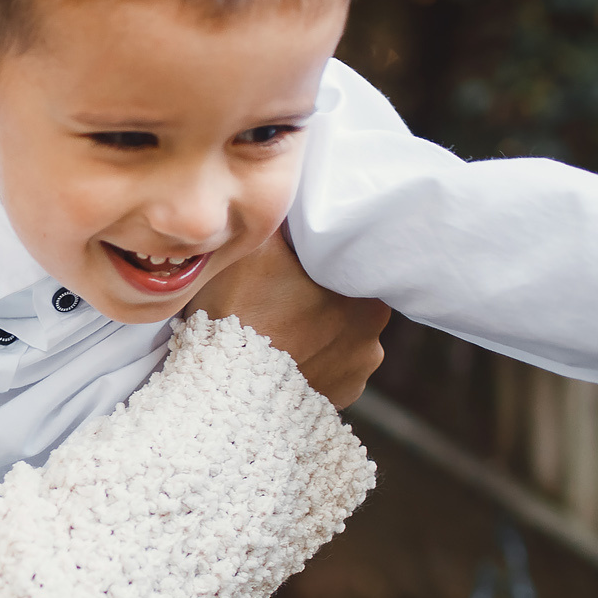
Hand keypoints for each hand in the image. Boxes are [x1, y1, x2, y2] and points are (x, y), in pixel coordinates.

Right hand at [194, 229, 393, 407]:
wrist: (225, 399)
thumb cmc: (240, 318)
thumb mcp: (255, 248)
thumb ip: (280, 218)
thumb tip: (288, 195)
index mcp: (366, 294)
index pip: (348, 260)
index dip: (318, 254)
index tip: (290, 257)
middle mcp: (373, 337)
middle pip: (341, 297)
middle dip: (314, 291)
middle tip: (274, 290)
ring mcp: (355, 374)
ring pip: (333, 335)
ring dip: (309, 329)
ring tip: (270, 328)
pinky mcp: (335, 402)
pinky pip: (323, 370)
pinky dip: (304, 362)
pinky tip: (277, 357)